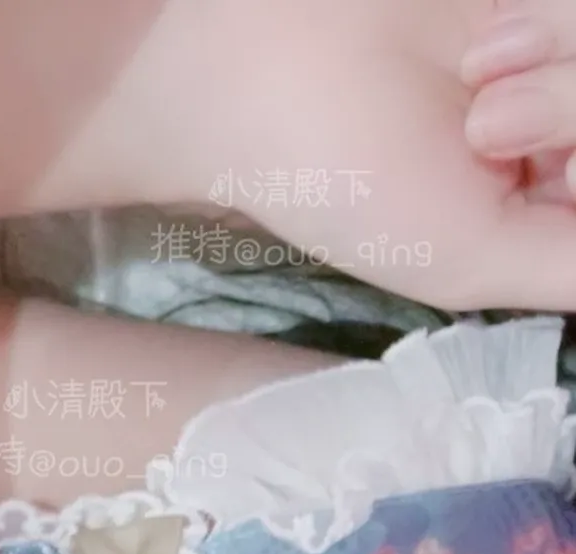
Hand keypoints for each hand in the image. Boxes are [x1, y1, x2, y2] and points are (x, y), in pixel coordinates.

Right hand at [163, 0, 575, 309]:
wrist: (266, 71)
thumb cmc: (346, 185)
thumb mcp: (470, 261)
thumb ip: (572, 270)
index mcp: (542, 223)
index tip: (551, 185)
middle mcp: (553, 151)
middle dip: (574, 126)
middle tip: (489, 133)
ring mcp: (549, 77)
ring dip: (562, 80)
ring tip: (480, 93)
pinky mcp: (536, 16)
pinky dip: (552, 32)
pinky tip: (488, 48)